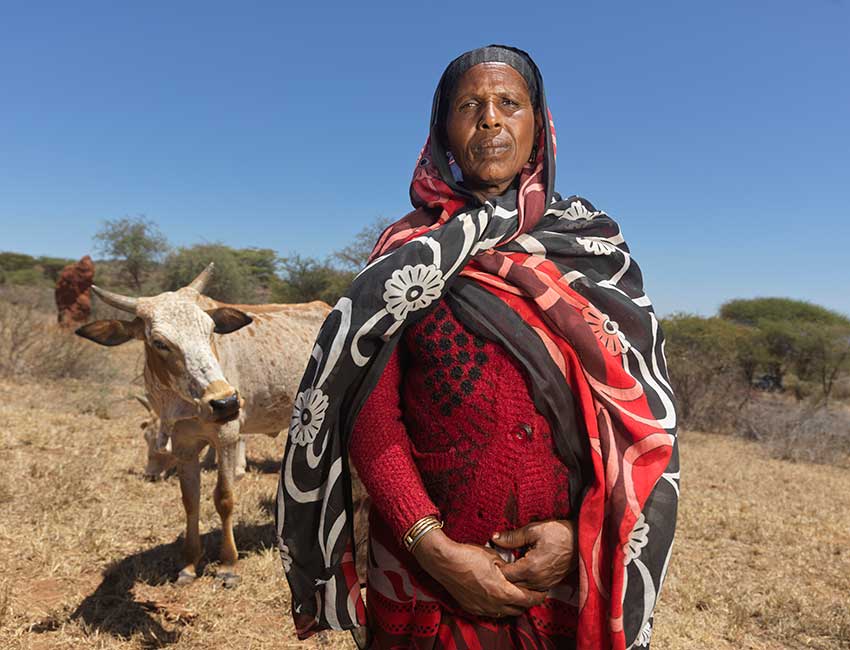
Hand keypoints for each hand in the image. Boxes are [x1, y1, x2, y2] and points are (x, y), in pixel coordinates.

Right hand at [413, 529, 545, 617]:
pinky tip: (497, 596)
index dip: (538, 595)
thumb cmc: (468, 555)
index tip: (543, 591)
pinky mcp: (471, 608)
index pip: (527, 599)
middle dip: (527, 601)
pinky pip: (491, 612)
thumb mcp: (494, 557)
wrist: (444, 561)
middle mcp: (494, 604)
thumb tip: (516, 570)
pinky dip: (498, 606)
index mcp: (502, 591)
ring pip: (505, 613)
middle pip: (518, 609)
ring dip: (512, 605)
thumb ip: (509, 567)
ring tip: (515, 594)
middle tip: (531, 592)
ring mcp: (482, 608)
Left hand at [492, 519, 576, 590]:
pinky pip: (530, 588)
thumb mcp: (533, 530)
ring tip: (508, 565)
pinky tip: (520, 570)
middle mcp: (537, 581)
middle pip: (511, 585)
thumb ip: (512, 537)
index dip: (496, 566)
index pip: (505, 575)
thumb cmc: (559, 533)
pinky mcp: (549, 585)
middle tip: (497, 562)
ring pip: (520, 589)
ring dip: (512, 580)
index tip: (492, 558)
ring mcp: (544, 585)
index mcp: (530, 568)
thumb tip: (495, 538)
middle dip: (502, 575)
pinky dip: (522, 582)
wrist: (581, 540)